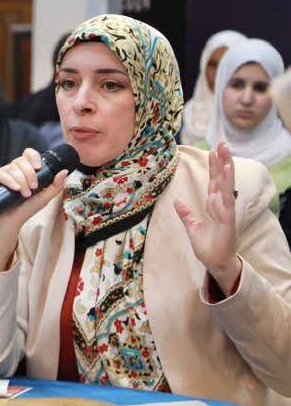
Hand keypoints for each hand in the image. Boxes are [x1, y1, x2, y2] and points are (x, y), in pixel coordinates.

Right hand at [0, 148, 68, 270]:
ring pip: (12, 167)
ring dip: (21, 181)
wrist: (10, 222)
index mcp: (26, 170)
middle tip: (33, 188)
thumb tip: (64, 171)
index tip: (38, 168)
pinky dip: (9, 180)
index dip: (34, 157)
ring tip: (24, 194)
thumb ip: (56, 186)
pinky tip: (15, 189)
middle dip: (30, 174)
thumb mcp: (44, 198)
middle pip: (21, 160)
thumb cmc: (26, 210)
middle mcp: (13, 170)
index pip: (29, 154)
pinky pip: (0, 173)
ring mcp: (2, 173)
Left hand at [174, 142, 241, 294]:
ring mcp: (225, 211)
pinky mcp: (228, 219)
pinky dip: (226, 186)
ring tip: (225, 151)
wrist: (215, 262)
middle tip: (222, 143)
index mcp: (212, 205)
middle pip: (221, 178)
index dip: (213, 166)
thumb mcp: (192, 227)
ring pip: (225, 185)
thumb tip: (177, 201)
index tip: (213, 150)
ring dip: (226, 168)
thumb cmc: (208, 246)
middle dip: (222, 161)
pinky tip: (227, 173)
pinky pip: (227, 199)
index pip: (213, 181)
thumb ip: (186, 214)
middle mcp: (220, 205)